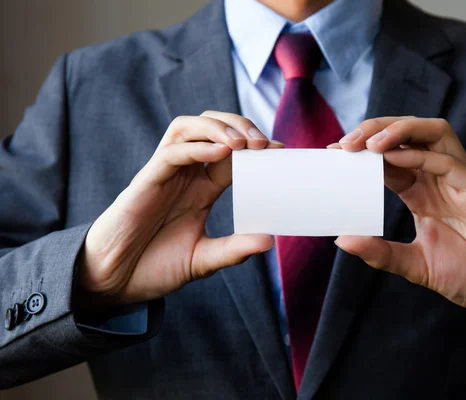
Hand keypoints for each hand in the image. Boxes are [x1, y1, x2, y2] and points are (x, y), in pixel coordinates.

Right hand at [78, 111, 280, 306]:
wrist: (115, 281)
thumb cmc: (154, 266)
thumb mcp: (203, 259)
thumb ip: (233, 249)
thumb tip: (269, 240)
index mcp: (201, 189)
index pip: (234, 155)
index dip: (257, 148)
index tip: (281, 151)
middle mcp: (185, 175)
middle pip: (213, 128)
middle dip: (240, 126)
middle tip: (264, 142)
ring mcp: (165, 175)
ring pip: (189, 128)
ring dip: (218, 126)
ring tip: (243, 141)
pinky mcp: (146, 181)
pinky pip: (171, 152)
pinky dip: (197, 146)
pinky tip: (220, 151)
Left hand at [331, 117, 465, 337]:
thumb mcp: (414, 265)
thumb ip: (380, 252)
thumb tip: (342, 239)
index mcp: (421, 193)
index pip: (388, 159)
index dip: (361, 152)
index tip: (333, 153)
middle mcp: (437, 179)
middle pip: (406, 135)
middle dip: (374, 130)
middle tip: (344, 144)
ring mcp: (459, 180)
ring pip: (431, 133)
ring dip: (397, 129)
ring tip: (367, 143)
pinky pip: (447, 160)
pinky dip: (418, 153)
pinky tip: (392, 158)